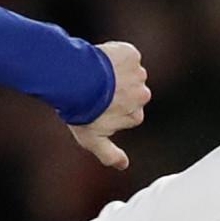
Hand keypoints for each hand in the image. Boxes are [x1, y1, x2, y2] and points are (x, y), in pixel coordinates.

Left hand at [67, 39, 150, 170]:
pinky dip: (114, 55)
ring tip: (94, 76)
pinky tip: (100, 61)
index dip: (111, 109)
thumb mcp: (93, 140)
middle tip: (94, 91)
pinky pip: (125, 54)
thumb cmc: (83, 113)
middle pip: (131, 92)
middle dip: (116, 91)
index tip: (97, 107)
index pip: (128, 113)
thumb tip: (124, 166)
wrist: (76, 82)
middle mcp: (143, 95)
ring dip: (115, 73)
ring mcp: (139, 74)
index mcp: (136, 116)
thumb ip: (110, 155)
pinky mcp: (131, 55)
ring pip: (128, 73)